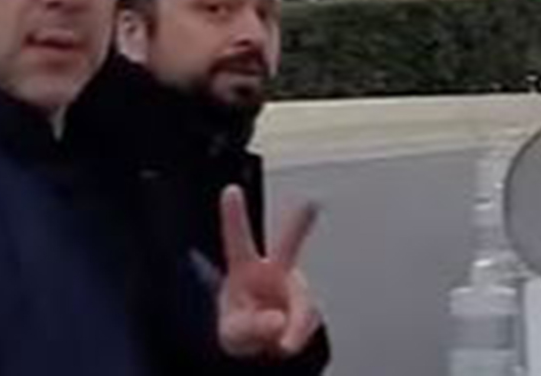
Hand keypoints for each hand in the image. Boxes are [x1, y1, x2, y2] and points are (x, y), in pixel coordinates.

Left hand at [217, 185, 321, 359]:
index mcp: (244, 270)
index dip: (233, 216)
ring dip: (294, 327)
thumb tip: (279, 320)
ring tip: (280, 344)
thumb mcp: (234, 333)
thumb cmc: (242, 330)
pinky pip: (307, 323)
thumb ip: (251, 327)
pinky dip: (297, 336)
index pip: (236, 241)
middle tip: (310, 204)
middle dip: (299, 225)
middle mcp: (273, 272)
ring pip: (302, 303)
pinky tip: (285, 343)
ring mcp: (294, 289)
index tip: (230, 191)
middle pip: (288, 246)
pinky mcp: (309, 307)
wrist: (263, 350)